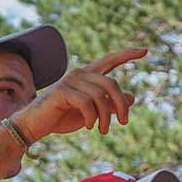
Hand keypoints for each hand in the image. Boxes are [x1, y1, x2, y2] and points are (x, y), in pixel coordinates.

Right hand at [11, 49, 145, 138]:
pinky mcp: (63, 91)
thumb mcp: (92, 112)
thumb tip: (132, 97)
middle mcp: (80, 74)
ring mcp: (71, 81)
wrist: (36, 125)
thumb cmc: (63, 117)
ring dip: (105, 117)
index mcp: (87, 75)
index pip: (110, 60)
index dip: (127, 55)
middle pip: (112, 84)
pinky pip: (87, 103)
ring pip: (101, 97)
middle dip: (121, 105)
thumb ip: (110, 104)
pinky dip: (92, 118)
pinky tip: (90, 126)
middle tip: (124, 123)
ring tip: (103, 131)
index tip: (145, 51)